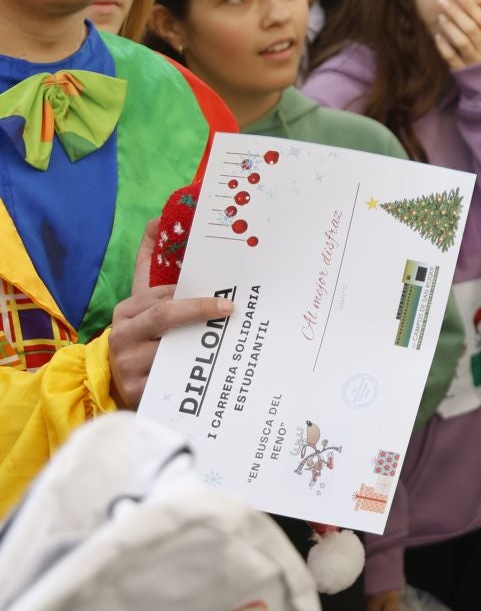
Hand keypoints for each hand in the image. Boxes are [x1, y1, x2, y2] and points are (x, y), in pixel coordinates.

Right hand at [108, 220, 236, 407]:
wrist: (121, 384)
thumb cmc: (145, 335)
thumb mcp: (146, 299)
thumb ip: (150, 262)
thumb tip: (157, 220)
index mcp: (128, 311)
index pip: (161, 295)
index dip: (192, 293)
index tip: (221, 294)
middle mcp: (123, 335)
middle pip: (164, 317)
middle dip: (198, 310)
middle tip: (229, 309)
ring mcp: (128, 365)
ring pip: (171, 350)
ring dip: (201, 344)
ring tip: (228, 337)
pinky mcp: (138, 391)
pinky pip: (172, 380)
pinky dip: (194, 374)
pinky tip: (215, 370)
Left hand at [432, 0, 480, 70]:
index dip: (471, 6)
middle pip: (471, 28)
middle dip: (456, 12)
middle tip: (442, 1)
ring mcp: (475, 61)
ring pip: (462, 42)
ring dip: (450, 28)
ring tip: (441, 16)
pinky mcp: (464, 71)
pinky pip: (452, 58)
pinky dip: (444, 47)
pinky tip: (437, 36)